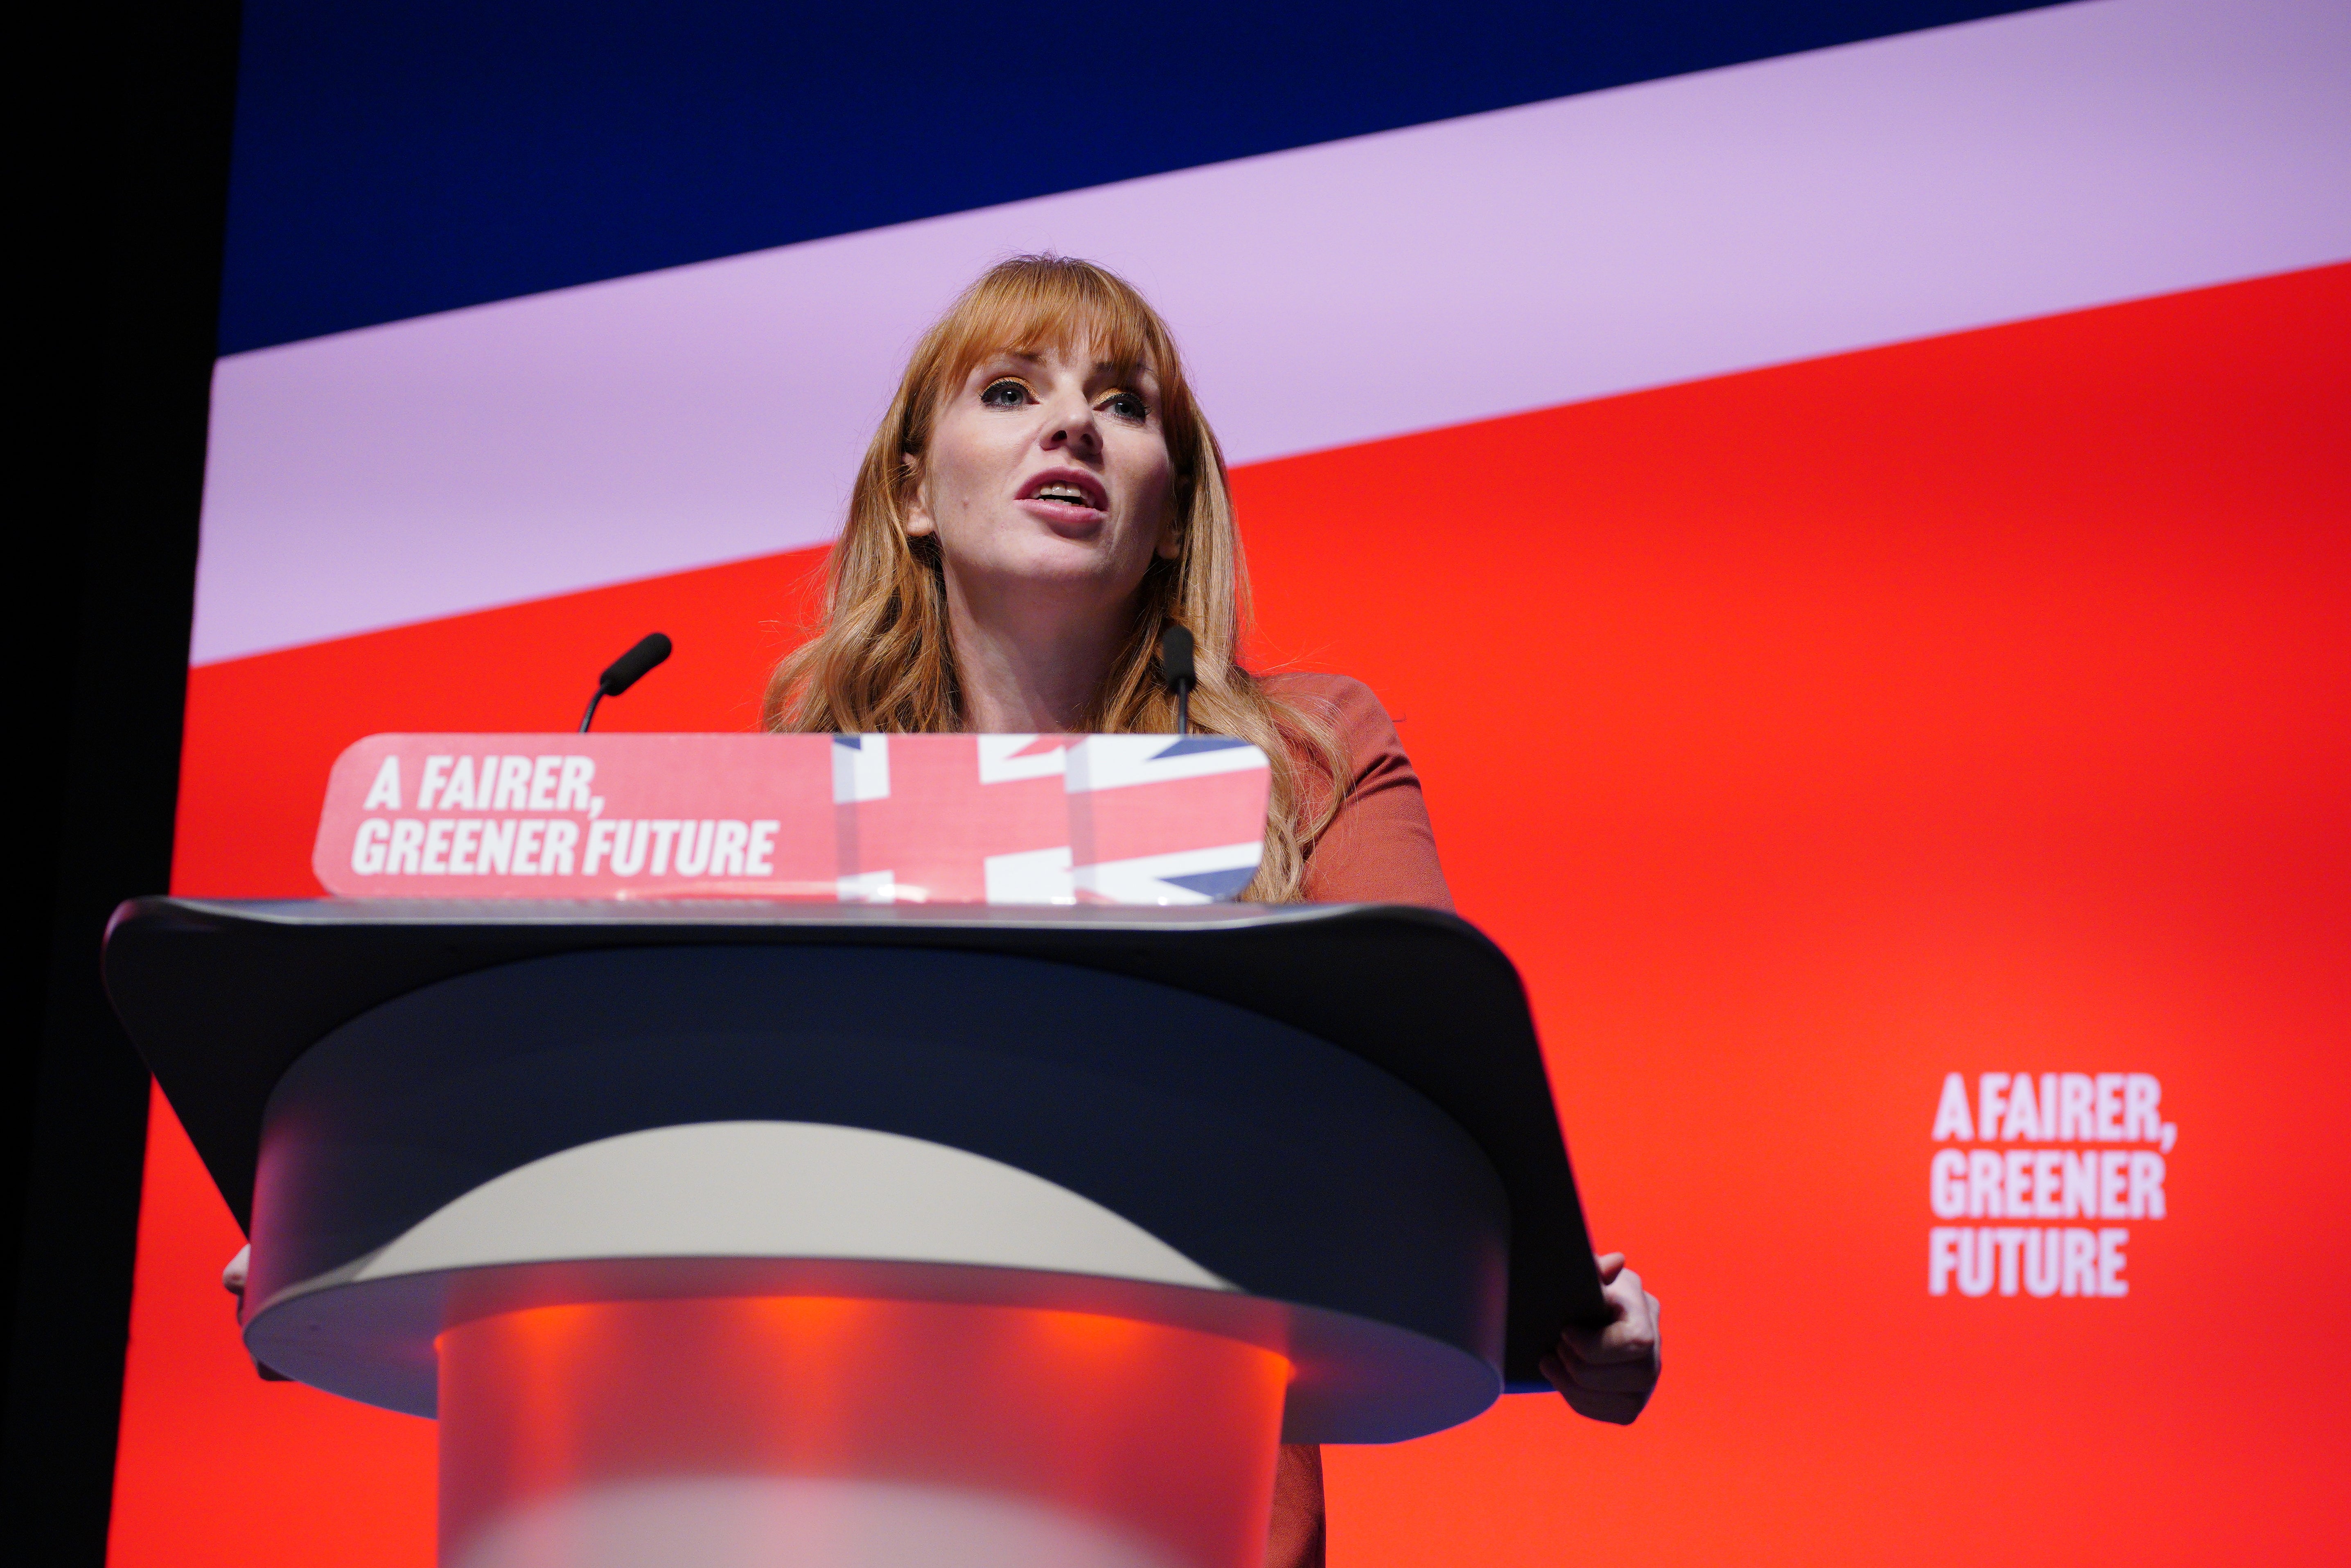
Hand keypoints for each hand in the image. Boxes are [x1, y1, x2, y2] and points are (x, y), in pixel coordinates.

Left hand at [1539, 1252, 1659, 1424]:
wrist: (1570, 1315)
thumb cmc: (1574, 1291)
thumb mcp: (1581, 1274)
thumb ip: (1593, 1269)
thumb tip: (1614, 1262)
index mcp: (1643, 1308)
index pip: (1636, 1341)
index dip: (1597, 1346)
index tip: (1565, 1332)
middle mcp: (1656, 1345)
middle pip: (1636, 1376)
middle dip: (1584, 1369)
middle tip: (1554, 1350)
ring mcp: (1649, 1375)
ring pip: (1627, 1402)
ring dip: (1578, 1389)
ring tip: (1551, 1365)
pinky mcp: (1635, 1399)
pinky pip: (1617, 1413)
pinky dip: (1583, 1402)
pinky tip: (1563, 1382)